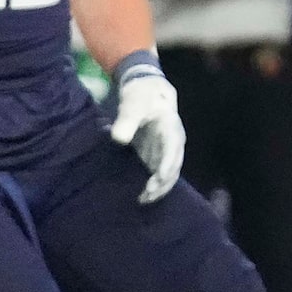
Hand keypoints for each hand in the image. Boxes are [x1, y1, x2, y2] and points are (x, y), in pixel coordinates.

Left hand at [108, 51, 185, 202]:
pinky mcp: (158, 156)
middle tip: (146, 194)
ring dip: (159, 188)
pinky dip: (154, 186)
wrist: (146, 91)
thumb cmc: (141, 96)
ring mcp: (166, 151)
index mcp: (171, 128)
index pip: (172, 148)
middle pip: (173, 166)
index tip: (159, 178)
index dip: (167, 164)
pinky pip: (159, 174)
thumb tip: (118, 138)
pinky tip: (143, 196)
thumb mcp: (133, 103)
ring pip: (169, 174)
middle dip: (162, 183)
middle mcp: (173, 142)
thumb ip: (126, 120)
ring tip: (144, 199)